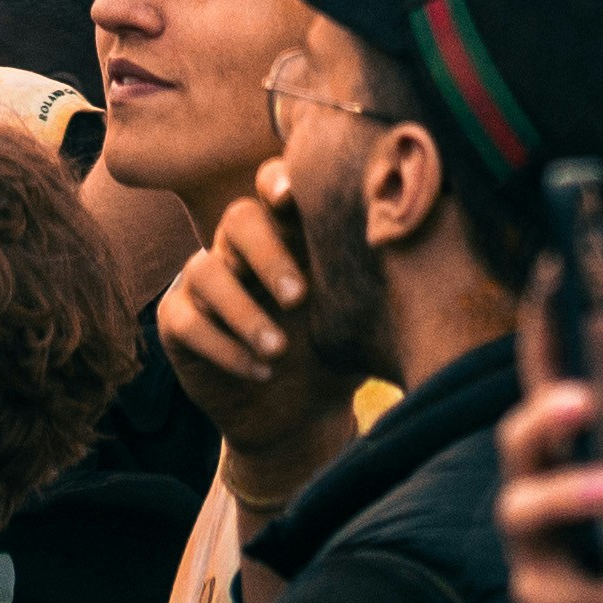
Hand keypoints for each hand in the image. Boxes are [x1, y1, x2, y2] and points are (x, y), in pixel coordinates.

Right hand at [158, 161, 355, 494]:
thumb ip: (375, 282)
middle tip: (299, 297)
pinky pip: (186, 320)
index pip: (273, 187)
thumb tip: (424, 256)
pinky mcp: (179, 322)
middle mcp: (242, 249)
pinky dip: (223, 346)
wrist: (299, 419)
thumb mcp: (359, 319)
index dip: (278, 184)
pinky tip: (260, 371)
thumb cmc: (336, 354)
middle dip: (267, 253)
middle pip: (238, 219)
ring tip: (280, 350)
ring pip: (204, 270)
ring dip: (243, 310)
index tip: (293, 198)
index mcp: (287, 233)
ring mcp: (206, 282)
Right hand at [498, 292, 602, 602]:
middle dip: (544, 416)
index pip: (546, 375)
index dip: (543, 325)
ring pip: (523, 513)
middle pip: (518, 440)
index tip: (556, 272)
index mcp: (566, 444)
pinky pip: (581, 600)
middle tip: (583, 398)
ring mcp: (534, 549)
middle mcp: (534, 487)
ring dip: (567, 495)